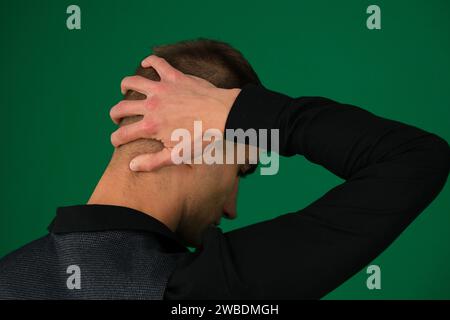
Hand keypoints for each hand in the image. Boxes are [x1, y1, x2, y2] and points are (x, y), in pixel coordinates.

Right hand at [109, 55, 240, 170]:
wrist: (223, 115)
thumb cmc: (202, 138)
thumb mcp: (177, 156)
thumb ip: (152, 162)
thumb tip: (132, 166)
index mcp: (150, 126)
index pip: (123, 134)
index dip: (115, 139)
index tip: (116, 141)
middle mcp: (151, 106)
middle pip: (122, 107)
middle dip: (115, 114)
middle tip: (118, 118)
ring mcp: (161, 89)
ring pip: (133, 82)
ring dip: (125, 86)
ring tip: (124, 90)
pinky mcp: (174, 77)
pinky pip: (157, 63)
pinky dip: (149, 62)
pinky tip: (146, 64)